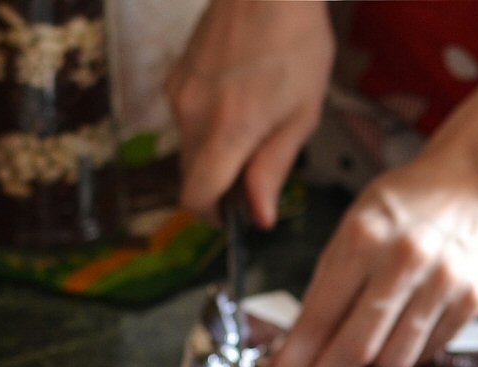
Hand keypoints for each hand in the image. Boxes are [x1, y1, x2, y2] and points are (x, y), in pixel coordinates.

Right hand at [166, 0, 333, 228]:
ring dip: (213, 152)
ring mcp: (179, 95)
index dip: (212, 215)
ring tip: (250, 122)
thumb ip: (274, 168)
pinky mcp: (176, 76)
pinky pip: (186, 118)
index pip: (196, 197)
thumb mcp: (301, 113)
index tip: (231, 215)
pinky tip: (235, 98)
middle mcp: (194, 116)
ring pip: (188, 148)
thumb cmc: (295, 40)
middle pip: (191, 176)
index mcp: (228, 131)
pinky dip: (206, 124)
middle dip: (218, 184)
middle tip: (253, 169)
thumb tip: (259, 215)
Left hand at [261, 156, 477, 366]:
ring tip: (375, 334)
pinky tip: (409, 322)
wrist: (473, 182)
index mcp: (363, 239)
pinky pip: (426, 354)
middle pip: (356, 351)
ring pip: (394, 362)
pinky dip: (409, 349)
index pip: (318, 320)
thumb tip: (296, 355)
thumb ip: (324, 289)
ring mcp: (443, 282)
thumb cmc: (399, 210)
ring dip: (375, 363)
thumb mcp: (350, 230)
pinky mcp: (472, 301)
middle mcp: (405, 260)